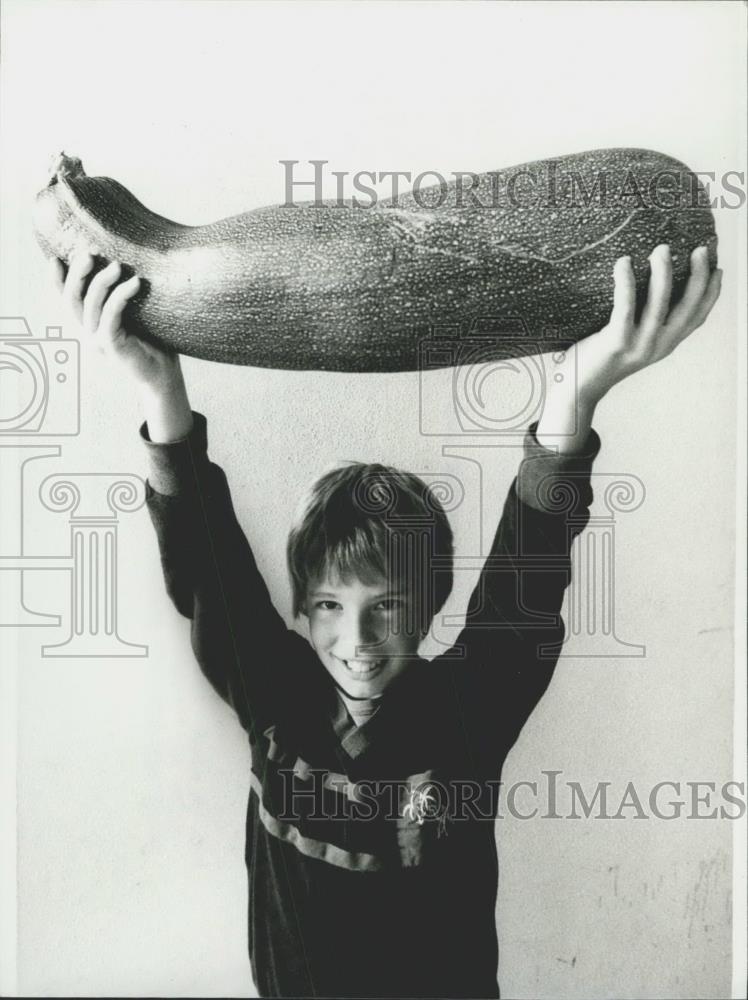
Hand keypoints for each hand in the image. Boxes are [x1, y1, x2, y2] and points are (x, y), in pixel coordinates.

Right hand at [49, 249, 182, 394]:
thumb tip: (121, 264)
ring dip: (102, 281)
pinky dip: (121, 295)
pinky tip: (135, 283)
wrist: (162, 375)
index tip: (54, 260)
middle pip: (71, 299)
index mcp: (87, 326)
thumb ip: (119, 299)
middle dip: (78, 274)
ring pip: (90, 304)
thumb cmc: (151, 343)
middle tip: (90, 254)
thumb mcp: (133, 317)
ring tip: (118, 266)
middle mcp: (86, 333)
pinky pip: (111, 315)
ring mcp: (97, 341)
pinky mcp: (111, 345)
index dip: (55, 281)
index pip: (64, 301)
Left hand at [568, 244, 722, 403]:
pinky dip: (626, 283)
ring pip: (658, 305)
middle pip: (686, 309)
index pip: (697, 318)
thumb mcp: (632, 339)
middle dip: (698, 277)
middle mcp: (657, 346)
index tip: (717, 267)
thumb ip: (645, 320)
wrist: (578, 389)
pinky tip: (624, 262)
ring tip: (662, 249)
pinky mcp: (616, 344)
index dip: (711, 293)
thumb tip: (649, 282)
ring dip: (663, 274)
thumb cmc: (600, 357)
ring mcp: (638, 346)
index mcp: (665, 344)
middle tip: (699, 249)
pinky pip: (624, 308)